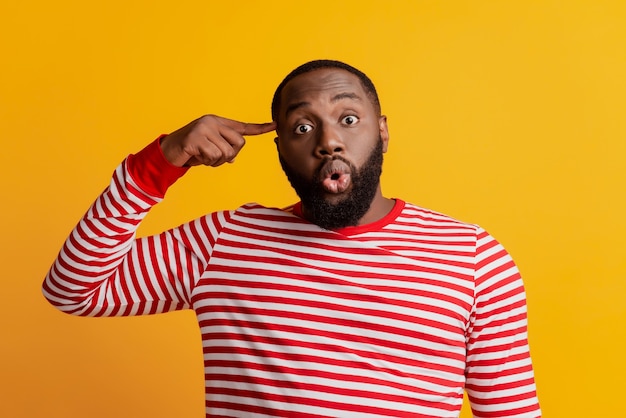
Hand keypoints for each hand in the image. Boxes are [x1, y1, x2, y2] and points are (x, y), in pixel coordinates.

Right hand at [160, 115, 275, 166]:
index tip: (275, 125)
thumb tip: (232, 157)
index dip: (260, 128)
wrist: (168, 152)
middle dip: (229, 155)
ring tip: (202, 156)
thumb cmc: (191, 151)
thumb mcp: (210, 150)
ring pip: (226, 152)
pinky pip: (213, 156)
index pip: (243, 127)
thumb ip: (224, 150)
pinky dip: (207, 162)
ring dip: (216, 161)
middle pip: (239, 143)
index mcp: (218, 122)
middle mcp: (212, 122)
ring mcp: (203, 128)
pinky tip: (196, 157)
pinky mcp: (195, 138)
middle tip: (212, 156)